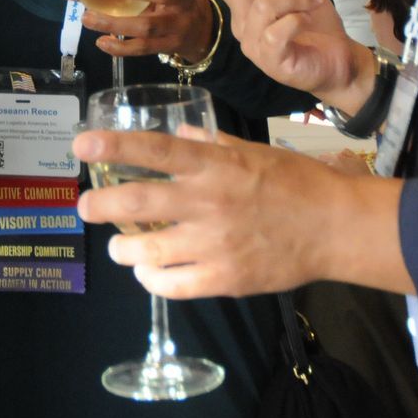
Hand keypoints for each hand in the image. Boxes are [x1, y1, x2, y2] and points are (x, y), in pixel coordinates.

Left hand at [72, 126, 409, 297]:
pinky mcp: (224, 280)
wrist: (336, 227)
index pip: (155, 150)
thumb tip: (182, 133)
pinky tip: (148, 272)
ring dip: (122, 249)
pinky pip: (172, 285)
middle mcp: (208, 202)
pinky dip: (151, 279)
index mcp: (215, 165)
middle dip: (101, 204)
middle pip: (138, 202)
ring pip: (147, 251)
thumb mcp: (255, 150)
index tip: (81, 145)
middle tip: (86, 206)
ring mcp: (214, 244)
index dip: (115, 146)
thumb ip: (213, 143)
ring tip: (118, 247)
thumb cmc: (297, 182)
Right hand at [175, 0, 371, 100]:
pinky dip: (298, 18)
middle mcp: (242, 23)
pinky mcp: (270, 60)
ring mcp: (253, 44)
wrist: (340, 60)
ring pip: (263, 4)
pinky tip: (307, 21)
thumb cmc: (314, 24)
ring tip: (314, 1)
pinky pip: (277, 30)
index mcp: (244, 4)